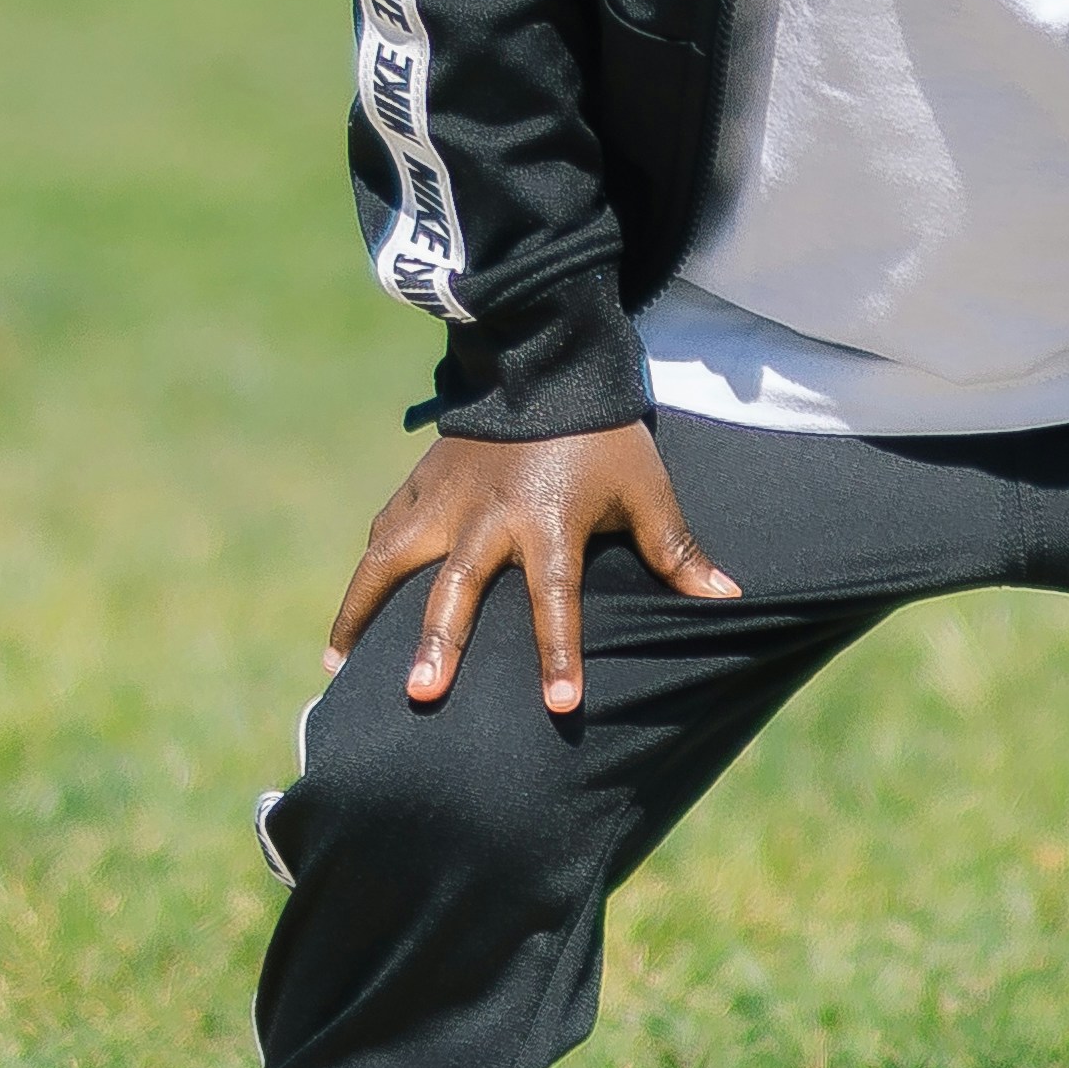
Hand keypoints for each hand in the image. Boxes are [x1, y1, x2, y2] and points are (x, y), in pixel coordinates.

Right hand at [331, 428, 733, 716]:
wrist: (546, 360)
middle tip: (421, 694)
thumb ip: (677, 550)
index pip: (556, 600)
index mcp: (549, 522)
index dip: (560, 654)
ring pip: (391, 561)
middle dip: (440, 644)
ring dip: (363, 614)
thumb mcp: (647, 487)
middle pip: (458, 589)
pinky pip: (384, 532)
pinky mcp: (421, 482)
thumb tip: (729, 598)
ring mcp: (446, 499)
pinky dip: (365, 574)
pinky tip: (353, 613)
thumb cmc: (604, 434)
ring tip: (339, 671)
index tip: (558, 706)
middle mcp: (488, 516)